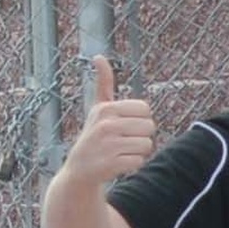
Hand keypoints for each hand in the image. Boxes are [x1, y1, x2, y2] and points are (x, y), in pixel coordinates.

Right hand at [61, 57, 156, 190]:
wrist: (78, 171)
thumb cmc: (94, 136)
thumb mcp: (97, 108)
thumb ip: (104, 83)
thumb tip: (98, 57)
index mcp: (106, 109)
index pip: (145, 109)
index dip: (140, 120)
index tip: (126, 126)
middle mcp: (106, 125)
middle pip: (149, 127)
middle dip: (141, 136)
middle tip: (124, 141)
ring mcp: (108, 145)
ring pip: (147, 145)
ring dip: (138, 151)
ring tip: (121, 152)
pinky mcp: (111, 164)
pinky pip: (139, 161)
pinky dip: (133, 164)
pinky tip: (119, 164)